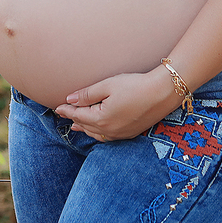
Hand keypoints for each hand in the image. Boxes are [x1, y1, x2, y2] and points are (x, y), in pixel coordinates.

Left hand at [54, 68, 177, 140]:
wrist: (163, 92)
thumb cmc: (135, 85)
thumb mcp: (108, 85)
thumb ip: (87, 94)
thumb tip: (70, 99)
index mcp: (101, 119)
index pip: (78, 115)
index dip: (67, 110)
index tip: (58, 107)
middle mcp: (110, 131)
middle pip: (86, 126)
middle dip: (74, 119)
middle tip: (64, 114)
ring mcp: (121, 134)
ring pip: (97, 134)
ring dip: (85, 128)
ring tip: (76, 126)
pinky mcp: (131, 133)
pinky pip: (108, 137)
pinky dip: (98, 133)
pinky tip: (98, 130)